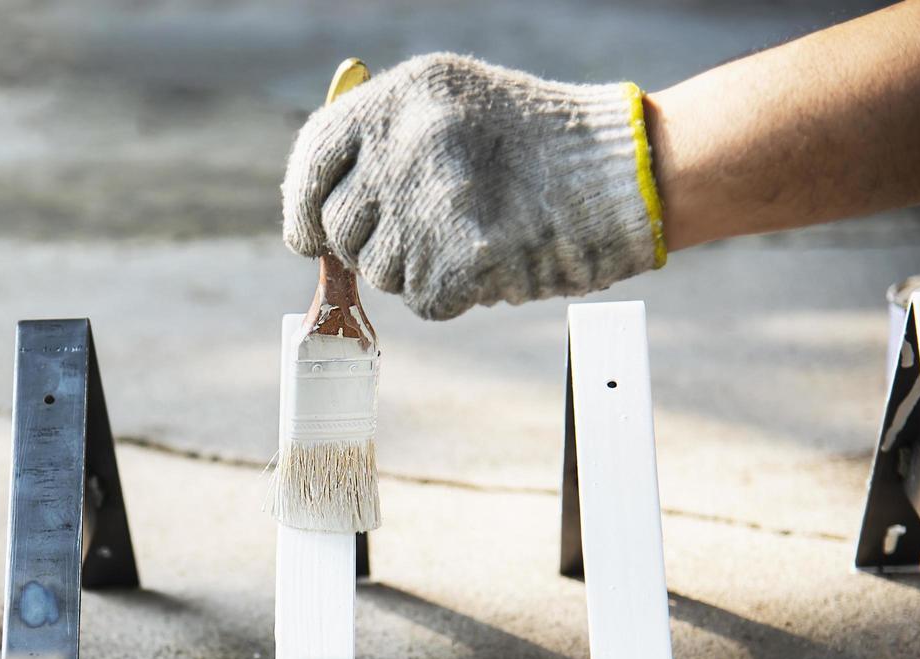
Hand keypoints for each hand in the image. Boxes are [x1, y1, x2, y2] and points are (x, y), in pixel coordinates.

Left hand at [281, 53, 664, 319]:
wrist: (617, 173)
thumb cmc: (528, 142)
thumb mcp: (446, 104)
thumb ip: (377, 143)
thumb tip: (314, 211)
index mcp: (398, 98)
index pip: (313, 158)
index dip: (302, 207)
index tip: (308, 236)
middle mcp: (407, 145)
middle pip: (340, 226)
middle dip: (368, 244)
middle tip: (419, 231)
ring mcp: (433, 204)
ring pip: (378, 271)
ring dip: (413, 269)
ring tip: (465, 234)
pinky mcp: (461, 260)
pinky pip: (423, 299)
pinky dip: (452, 293)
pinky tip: (487, 258)